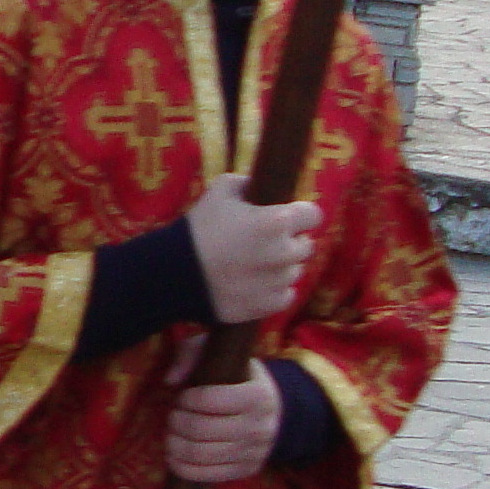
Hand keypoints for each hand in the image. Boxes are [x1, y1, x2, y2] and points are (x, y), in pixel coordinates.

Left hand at [162, 359, 280, 484]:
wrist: (275, 411)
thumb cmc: (239, 379)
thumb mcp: (222, 356)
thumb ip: (193, 354)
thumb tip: (170, 379)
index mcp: (256, 395)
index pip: (210, 399)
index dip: (187, 399)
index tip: (183, 397)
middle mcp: (259, 426)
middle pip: (201, 430)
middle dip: (176, 422)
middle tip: (173, 416)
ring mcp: (253, 452)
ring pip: (200, 454)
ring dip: (175, 444)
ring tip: (171, 435)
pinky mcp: (245, 471)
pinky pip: (206, 475)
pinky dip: (181, 466)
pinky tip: (173, 455)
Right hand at [187, 173, 322, 325]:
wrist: (175, 274)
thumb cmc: (199, 228)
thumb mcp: (220, 190)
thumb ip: (248, 183)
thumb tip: (259, 185)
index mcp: (277, 221)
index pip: (314, 215)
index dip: (301, 214)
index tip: (289, 217)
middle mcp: (284, 252)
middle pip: (307, 245)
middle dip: (291, 241)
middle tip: (264, 242)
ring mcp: (278, 281)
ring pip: (294, 271)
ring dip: (281, 266)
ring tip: (253, 264)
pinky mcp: (269, 305)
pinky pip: (285, 294)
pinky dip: (273, 289)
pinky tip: (252, 282)